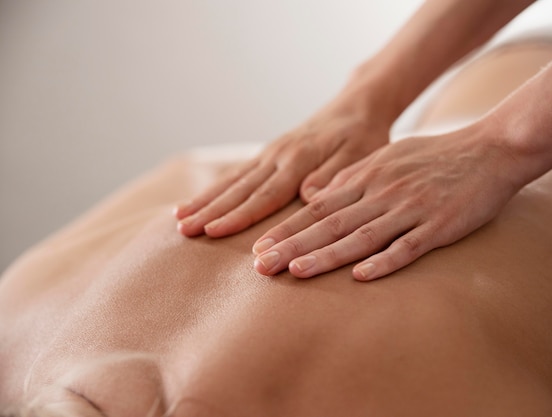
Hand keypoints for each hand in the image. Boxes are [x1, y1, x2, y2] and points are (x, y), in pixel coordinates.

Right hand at [175, 97, 390, 236]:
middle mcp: (278, 156)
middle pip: (240, 189)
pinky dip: (215, 188)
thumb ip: (333, 176)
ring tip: (178, 218)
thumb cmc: (362, 136)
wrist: (355, 107)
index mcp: (299, 160)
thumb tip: (307, 197)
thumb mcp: (360, 155)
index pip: (265, 194)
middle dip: (210, 211)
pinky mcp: (269, 155)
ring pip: (232, 180)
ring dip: (205, 200)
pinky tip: (197, 201)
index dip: (239, 216)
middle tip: (183, 230)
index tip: (214, 232)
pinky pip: (237, 173)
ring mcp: (270, 154)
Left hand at [252, 124, 522, 280]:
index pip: (318, 207)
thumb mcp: (387, 158)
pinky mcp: (440, 225)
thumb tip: (318, 196)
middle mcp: (383, 192)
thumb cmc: (435, 155)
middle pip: (330, 224)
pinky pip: (408, 246)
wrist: (490, 149)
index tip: (259, 247)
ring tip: (296, 273)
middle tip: (261, 266)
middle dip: (293, 246)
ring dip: (327, 256)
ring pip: (361, 236)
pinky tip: (360, 277)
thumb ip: (353, 178)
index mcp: (368, 176)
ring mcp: (411, 209)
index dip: (288, 228)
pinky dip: (384, 261)